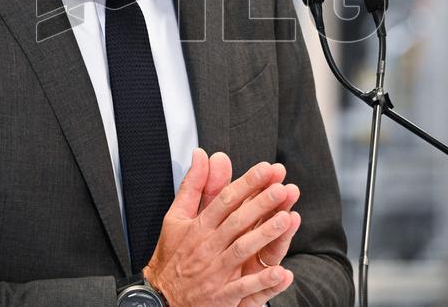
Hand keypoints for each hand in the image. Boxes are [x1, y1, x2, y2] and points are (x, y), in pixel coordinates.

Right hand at [144, 149, 296, 306]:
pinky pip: (244, 288)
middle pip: (237, 221)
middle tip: (282, 188)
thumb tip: (201, 154)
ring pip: (242, 249)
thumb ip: (193, 185)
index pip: (225, 199)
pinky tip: (283, 273)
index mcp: (199, 226)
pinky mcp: (222, 295)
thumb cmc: (172, 254)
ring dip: (265, 235)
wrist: (160, 298)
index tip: (267, 169)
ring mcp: (216, 271)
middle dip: (261, 204)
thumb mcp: (176, 217)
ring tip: (287, 219)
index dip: (247, 184)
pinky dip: (263, 281)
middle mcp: (208, 246)